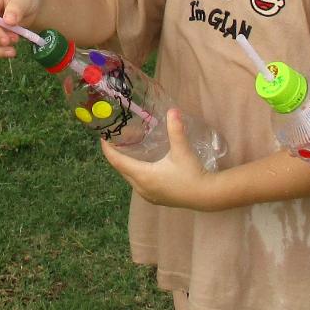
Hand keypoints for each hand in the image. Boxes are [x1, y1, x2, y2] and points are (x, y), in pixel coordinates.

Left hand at [101, 110, 216, 209]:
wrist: (206, 196)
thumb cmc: (191, 173)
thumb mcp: (182, 150)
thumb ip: (175, 129)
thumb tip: (173, 110)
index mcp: (142, 175)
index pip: (117, 161)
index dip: (107, 149)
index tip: (102, 136)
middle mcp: (140, 187)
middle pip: (121, 169)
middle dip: (115, 154)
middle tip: (114, 138)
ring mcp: (147, 195)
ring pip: (129, 178)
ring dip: (125, 165)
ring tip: (125, 149)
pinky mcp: (155, 198)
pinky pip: (137, 184)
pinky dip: (134, 173)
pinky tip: (141, 165)